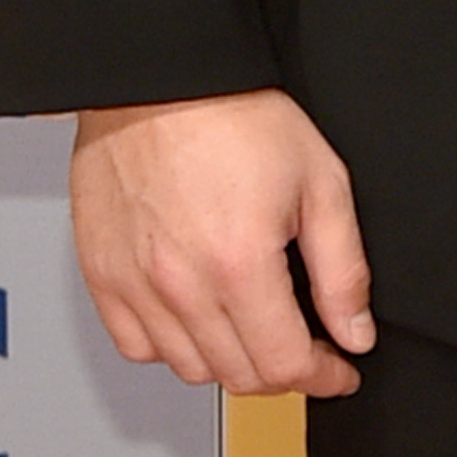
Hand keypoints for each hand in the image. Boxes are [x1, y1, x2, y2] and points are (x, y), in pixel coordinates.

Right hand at [70, 88, 373, 397]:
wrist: (160, 80)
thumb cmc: (237, 116)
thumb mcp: (321, 181)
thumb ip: (343, 269)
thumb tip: (355, 332)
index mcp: (239, 264)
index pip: (283, 365)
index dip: (322, 376)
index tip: (340, 368)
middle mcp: (180, 287)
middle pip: (238, 375)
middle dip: (284, 371)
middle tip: (306, 346)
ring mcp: (133, 286)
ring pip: (188, 369)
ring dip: (231, 362)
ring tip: (256, 329)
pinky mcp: (102, 276)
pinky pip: (137, 346)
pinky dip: (172, 347)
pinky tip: (199, 317)